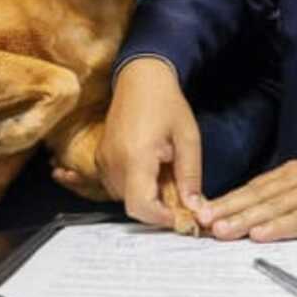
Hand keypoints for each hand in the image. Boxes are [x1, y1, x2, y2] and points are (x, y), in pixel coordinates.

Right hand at [98, 58, 202, 226]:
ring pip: (126, 197)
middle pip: (134, 205)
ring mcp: (103, 161)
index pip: (140, 207)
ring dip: (147, 194)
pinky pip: (118, 185)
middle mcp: (113, 163)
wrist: (140, 78)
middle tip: (180, 189)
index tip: (182, 215)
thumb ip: (190, 177)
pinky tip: (152, 166)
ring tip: (166, 170)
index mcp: (135, 157)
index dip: (162, 218)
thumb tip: (195, 210)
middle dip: (159, 206)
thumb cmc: (167, 104)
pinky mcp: (100, 159)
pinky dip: (136, 184)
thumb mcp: (188, 139)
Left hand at [197, 157, 296, 240]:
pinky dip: (280, 227)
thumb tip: (258, 214)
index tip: (204, 211)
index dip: (228, 199)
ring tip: (222, 230)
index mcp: (295, 172)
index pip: (254, 186)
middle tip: (202, 221)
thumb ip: (289, 196)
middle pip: (258, 195)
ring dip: (246, 219)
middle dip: (228, 208)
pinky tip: (261, 235)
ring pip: (274, 207)